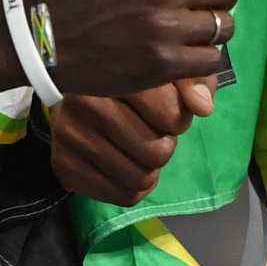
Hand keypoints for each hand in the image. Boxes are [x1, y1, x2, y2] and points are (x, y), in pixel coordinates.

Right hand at [51, 78, 217, 204]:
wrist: (77, 93)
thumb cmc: (131, 81)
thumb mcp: (169, 69)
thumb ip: (194, 80)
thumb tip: (203, 107)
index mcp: (115, 73)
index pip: (172, 117)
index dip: (179, 118)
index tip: (166, 109)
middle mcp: (84, 103)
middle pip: (157, 153)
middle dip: (164, 145)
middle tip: (150, 131)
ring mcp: (69, 136)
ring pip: (141, 179)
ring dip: (149, 168)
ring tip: (137, 147)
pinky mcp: (63, 166)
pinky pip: (122, 196)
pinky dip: (132, 187)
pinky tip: (123, 163)